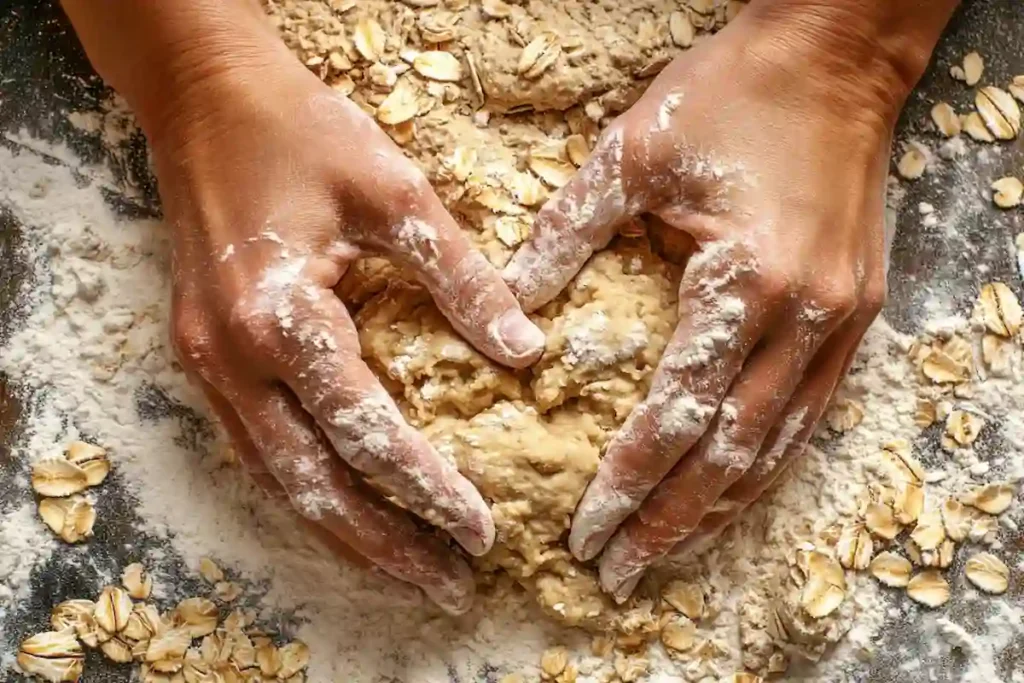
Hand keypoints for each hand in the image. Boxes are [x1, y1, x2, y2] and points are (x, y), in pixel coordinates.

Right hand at [147, 57, 542, 611]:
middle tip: (447, 584)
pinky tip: (349, 508)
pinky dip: (308, 487)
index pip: (364, 432)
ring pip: (276, 478)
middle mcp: (229, 361)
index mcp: (277, 318)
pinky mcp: (204, 357)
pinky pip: (259, 447)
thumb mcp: (394, 191)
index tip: (482, 529)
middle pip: (309, 484)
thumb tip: (528, 351)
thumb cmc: (301, 130)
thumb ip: (462, 277)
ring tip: (406, 569)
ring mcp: (205, 365)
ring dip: (342, 529)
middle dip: (381, 543)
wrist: (204, 97)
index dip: (427, 488)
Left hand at [503, 2, 946, 600]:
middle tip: (619, 577)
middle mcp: (805, 318)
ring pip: (778, 448)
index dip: (627, 482)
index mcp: (746, 281)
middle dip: (670, 523)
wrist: (836, 54)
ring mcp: (841, 321)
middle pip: (731, 453)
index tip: (584, 533)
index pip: (676, 412)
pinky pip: (809, 415)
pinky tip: (730, 494)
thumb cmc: (732, 92)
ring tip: (668, 557)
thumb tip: (513, 312)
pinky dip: (764, 465)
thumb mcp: (633, 153)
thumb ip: (568, 234)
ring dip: (720, 510)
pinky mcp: (855, 313)